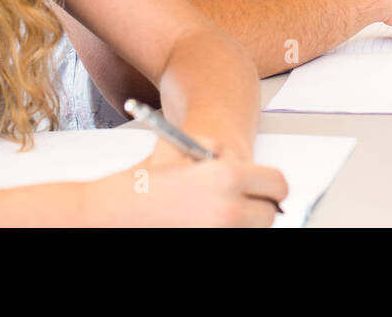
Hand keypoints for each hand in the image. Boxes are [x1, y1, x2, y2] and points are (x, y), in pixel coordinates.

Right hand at [89, 150, 288, 226]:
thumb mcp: (183, 147)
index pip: (278, 184)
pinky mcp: (210, 244)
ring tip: (219, 210)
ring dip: (244, 221)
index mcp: (226, 176)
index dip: (272, 185)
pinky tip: (207, 220)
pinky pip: (233, 236)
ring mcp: (219, 234)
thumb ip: (218, 150)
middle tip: (245, 201)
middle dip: (259, 206)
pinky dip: (227, 230)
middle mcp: (228, 209)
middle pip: (270, 214)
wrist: (112, 211)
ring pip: (253, 230)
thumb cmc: (143, 181)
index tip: (267, 188)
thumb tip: (241, 162)